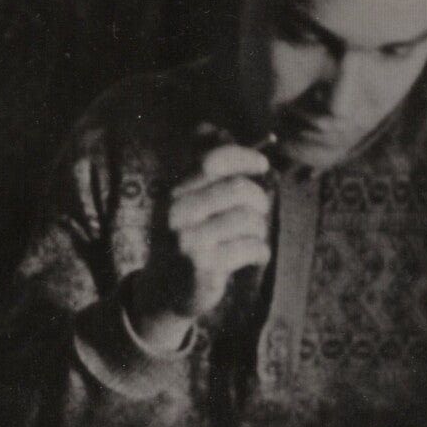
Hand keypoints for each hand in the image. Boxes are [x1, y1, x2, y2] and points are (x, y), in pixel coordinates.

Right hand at [131, 143, 273, 334]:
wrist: (162, 292)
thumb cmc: (185, 239)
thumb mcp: (184, 204)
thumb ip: (202, 173)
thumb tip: (223, 133)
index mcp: (172, 192)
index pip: (212, 161)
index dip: (244, 157)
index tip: (263, 166)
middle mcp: (176, 213)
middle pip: (238, 190)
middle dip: (258, 199)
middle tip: (259, 210)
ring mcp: (188, 241)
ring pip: (249, 220)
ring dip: (259, 230)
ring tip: (250, 238)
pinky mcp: (204, 266)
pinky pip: (252, 248)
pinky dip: (260, 252)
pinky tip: (253, 257)